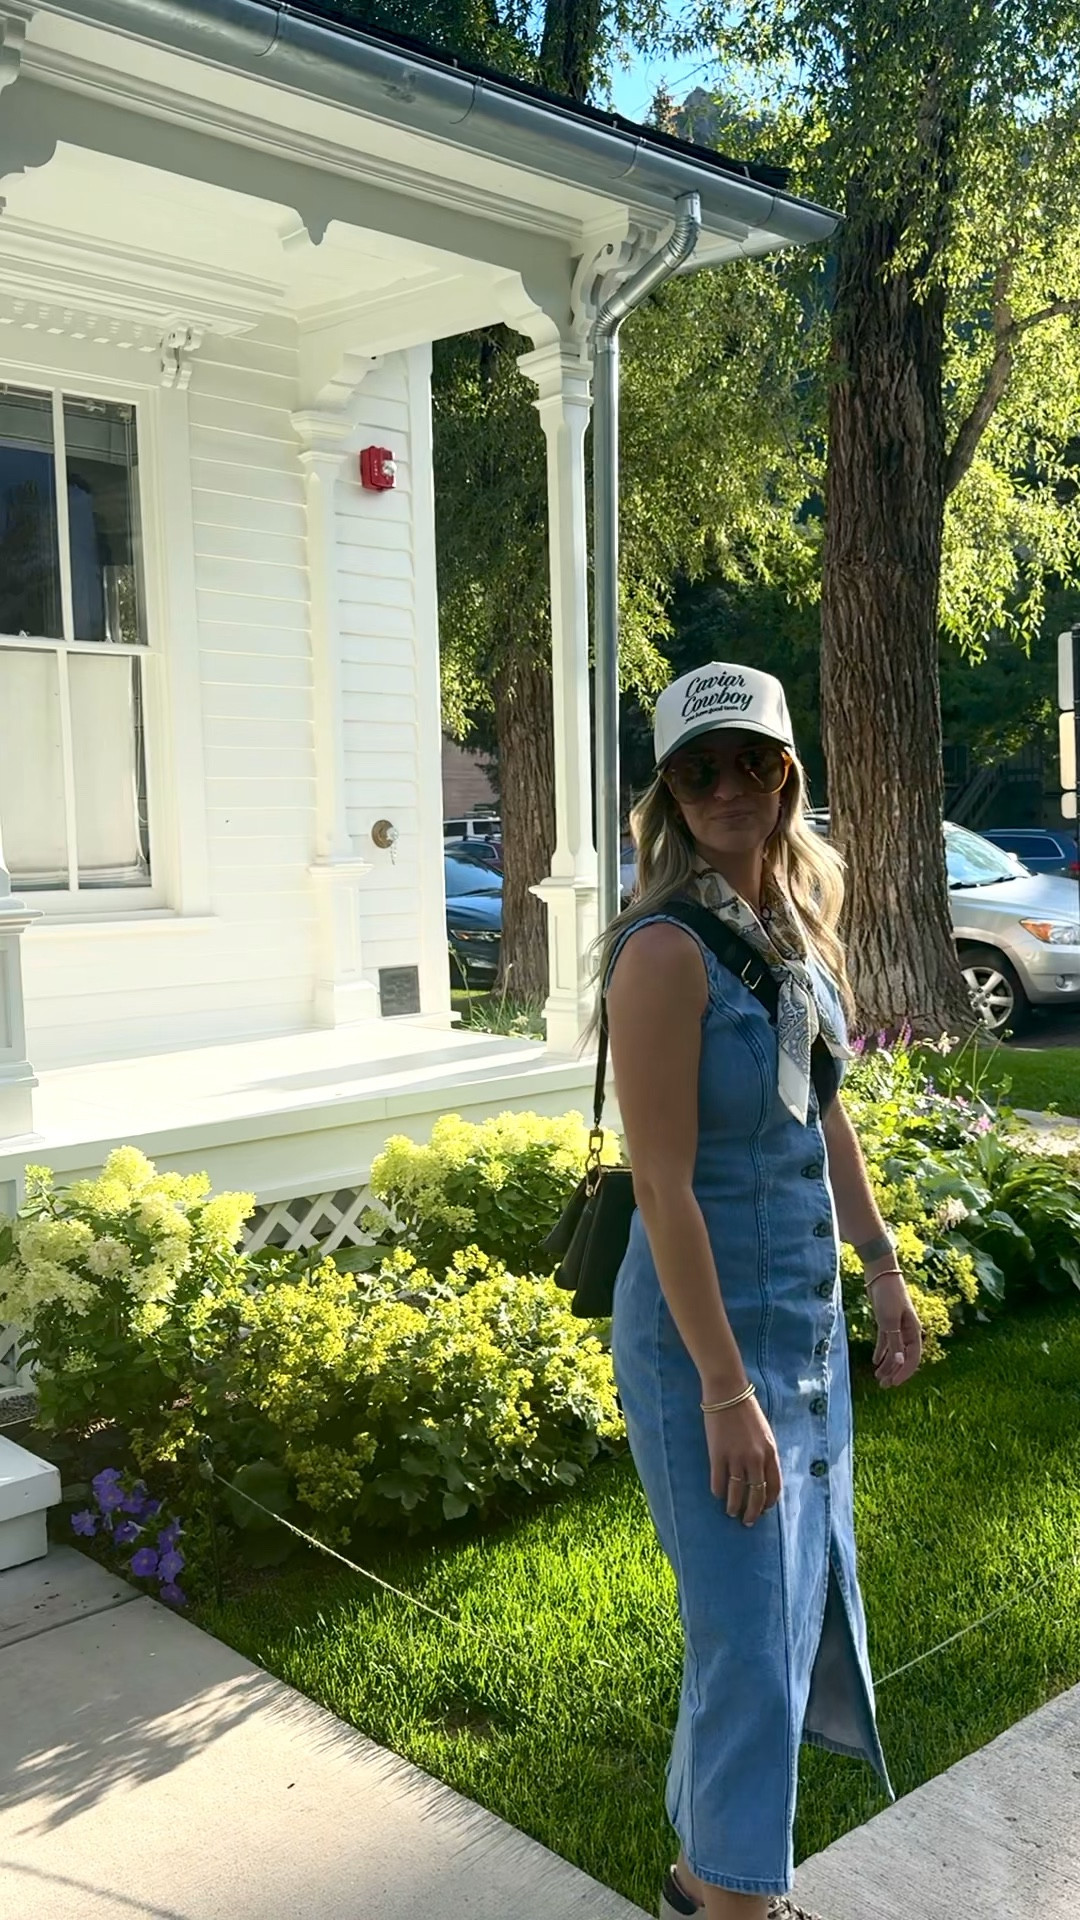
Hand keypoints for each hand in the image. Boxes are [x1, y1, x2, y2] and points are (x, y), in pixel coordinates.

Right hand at [704, 1395, 781, 1525]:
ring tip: (731, 1512)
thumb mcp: (765, 1433)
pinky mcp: (717, 1455)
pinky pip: (718, 1481)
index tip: (763, 1510)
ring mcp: (736, 1458)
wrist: (727, 1393)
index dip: (769, 1502)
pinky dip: (718, 1492)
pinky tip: (718, 1495)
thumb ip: (765, 1454)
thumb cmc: (747, 1411)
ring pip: (737, 1493)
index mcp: (770, 1452)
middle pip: (756, 1495)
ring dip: (734, 1506)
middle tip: (747, 1521)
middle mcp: (755, 1459)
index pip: (774, 1487)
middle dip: (752, 1512)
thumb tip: (762, 1476)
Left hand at [868, 1272, 922, 1386]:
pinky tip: (875, 1361)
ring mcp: (897, 1326)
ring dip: (887, 1364)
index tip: (894, 1384)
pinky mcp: (886, 1321)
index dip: (904, 1372)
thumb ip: (895, 1341)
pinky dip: (881, 1351)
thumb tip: (900, 1362)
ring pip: (894, 1350)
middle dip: (894, 1372)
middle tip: (883, 1386)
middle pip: (903, 1356)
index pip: (913, 1358)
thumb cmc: (888, 1295)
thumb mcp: (890, 1321)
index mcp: (914, 1331)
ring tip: (878, 1377)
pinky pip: (886, 1341)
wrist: (880, 1273)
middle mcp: (908, 1330)